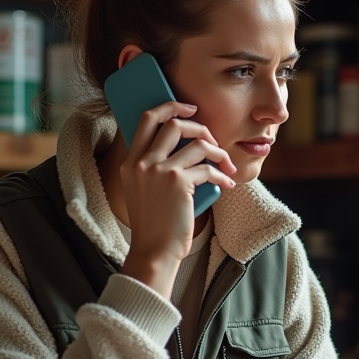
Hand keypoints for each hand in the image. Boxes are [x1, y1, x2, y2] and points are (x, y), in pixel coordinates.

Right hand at [118, 101, 237, 295]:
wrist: (154, 251)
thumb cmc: (155, 224)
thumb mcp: (142, 190)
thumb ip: (153, 167)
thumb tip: (186, 146)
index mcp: (131, 162)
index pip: (147, 118)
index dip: (170, 107)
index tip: (190, 109)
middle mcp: (141, 162)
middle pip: (174, 123)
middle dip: (200, 128)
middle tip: (213, 142)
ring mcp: (158, 171)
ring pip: (197, 143)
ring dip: (218, 152)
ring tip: (226, 165)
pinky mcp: (178, 182)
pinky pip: (208, 167)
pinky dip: (222, 174)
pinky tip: (227, 184)